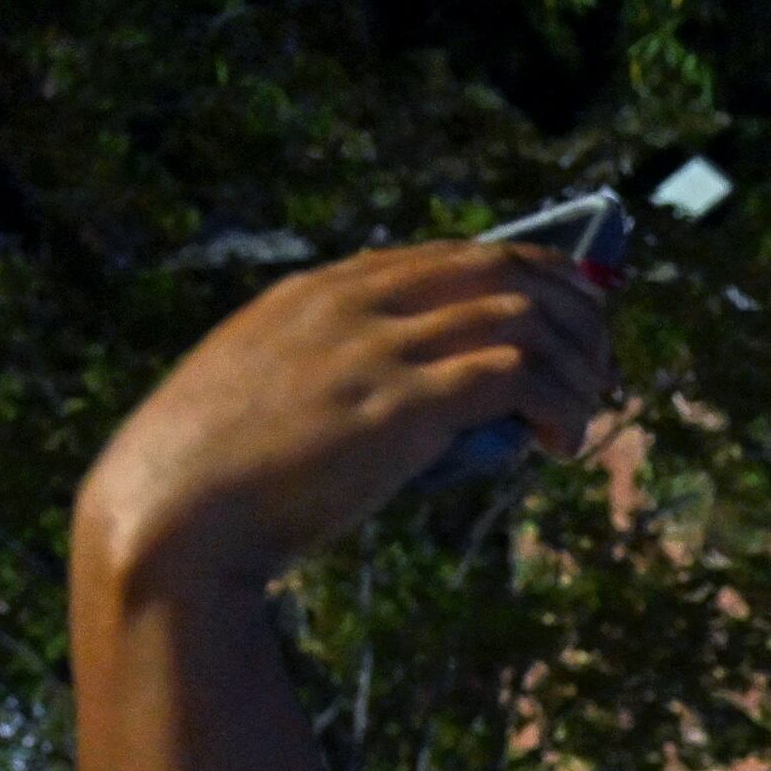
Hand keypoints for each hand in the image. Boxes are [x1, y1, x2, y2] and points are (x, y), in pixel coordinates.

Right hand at [73, 241, 610, 592]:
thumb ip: (334, 379)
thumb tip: (417, 413)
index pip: (457, 254)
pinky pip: (513, 375)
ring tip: (584, 416)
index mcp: (321, 292)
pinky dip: (556, 404)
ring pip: (523, 317)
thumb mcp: (269, 399)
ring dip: (575, 365)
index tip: (575, 311)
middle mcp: (355, 303)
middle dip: (573, 309)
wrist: (169, 516)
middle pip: (503, 269)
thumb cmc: (214, 481)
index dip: (533, 274)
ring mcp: (376, 349)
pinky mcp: (399, 404)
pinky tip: (558, 446)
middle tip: (601, 365)